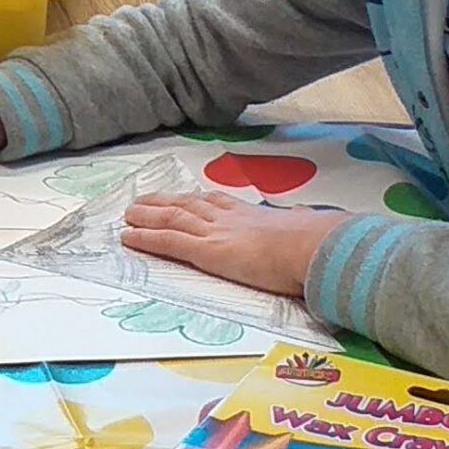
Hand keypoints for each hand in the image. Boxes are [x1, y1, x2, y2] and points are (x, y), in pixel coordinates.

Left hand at [122, 190, 335, 296]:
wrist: (315, 247)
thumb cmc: (319, 242)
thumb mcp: (310, 226)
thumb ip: (305, 223)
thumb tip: (316, 219)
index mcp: (254, 214)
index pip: (218, 203)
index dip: (198, 200)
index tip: (186, 196)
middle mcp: (229, 218)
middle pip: (188, 205)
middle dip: (163, 203)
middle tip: (143, 202)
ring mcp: (215, 232)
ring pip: (171, 219)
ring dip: (147, 216)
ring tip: (128, 215)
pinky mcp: (207, 251)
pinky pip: (169, 242)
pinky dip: (146, 238)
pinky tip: (128, 237)